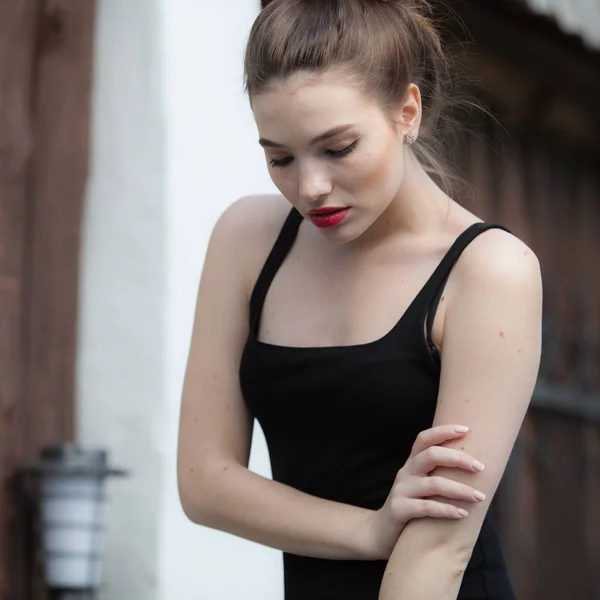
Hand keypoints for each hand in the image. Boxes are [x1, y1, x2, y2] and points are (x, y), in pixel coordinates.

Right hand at [363, 425, 485, 559]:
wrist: (380, 532)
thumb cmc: (410, 507)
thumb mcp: (419, 485)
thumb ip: (436, 474)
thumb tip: (473, 465)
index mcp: (412, 464)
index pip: (424, 439)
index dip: (443, 431)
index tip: (466, 429)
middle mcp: (405, 473)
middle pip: (431, 455)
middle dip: (458, 458)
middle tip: (480, 467)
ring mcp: (401, 490)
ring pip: (433, 483)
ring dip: (460, 489)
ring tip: (480, 497)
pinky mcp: (399, 509)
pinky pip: (426, 507)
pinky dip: (447, 509)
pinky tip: (462, 514)